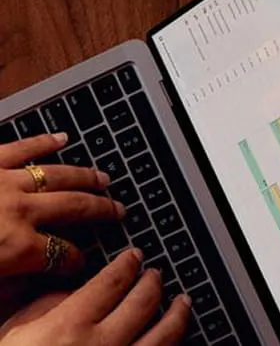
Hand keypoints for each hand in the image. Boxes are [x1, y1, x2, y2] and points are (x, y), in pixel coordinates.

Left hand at [0, 134, 123, 276]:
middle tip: (117, 211)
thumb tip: (32, 288)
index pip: (60, 255)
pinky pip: (22, 148)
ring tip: (103, 178)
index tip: (81, 264)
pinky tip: (61, 138)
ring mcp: (5, 181)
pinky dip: (44, 142)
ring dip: (84, 177)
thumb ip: (7, 290)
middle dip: (100, 210)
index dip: (75, 261)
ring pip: (56, 175)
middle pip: (72, 208)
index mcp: (14, 246)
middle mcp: (18, 209)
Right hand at [0, 247, 189, 344]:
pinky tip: (174, 341)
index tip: (134, 256)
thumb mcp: (14, 336)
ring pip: (164, 337)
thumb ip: (46, 307)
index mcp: (69, 328)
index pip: (112, 280)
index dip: (128, 263)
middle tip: (156, 274)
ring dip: (178, 314)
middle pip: (143, 302)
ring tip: (183, 302)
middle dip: (154, 282)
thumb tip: (76, 290)